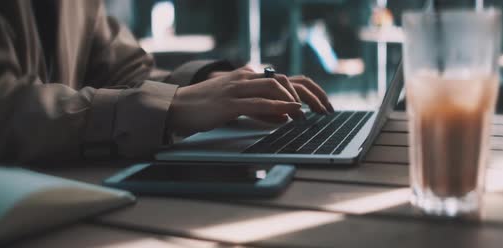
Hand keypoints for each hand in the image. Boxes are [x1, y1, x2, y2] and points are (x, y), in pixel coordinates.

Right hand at [209, 67, 333, 114]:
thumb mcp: (239, 106)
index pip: (286, 79)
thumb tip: (286, 117)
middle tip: (323, 111)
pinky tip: (290, 113)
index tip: (322, 105)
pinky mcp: (229, 103)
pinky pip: (258, 102)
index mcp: (249, 77)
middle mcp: (246, 78)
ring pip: (274, 87)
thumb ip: (262, 109)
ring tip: (307, 115)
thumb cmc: (208, 108)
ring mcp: (237, 88)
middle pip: (286, 80)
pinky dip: (278, 107)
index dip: (308, 90)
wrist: (178, 107)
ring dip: (295, 101)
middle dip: (309, 95)